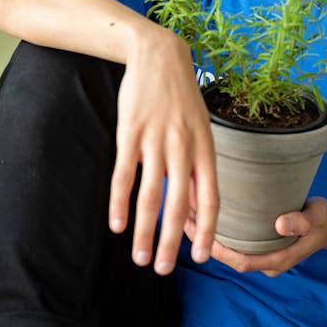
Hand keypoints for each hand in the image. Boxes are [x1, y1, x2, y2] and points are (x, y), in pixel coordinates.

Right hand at [108, 27, 218, 273]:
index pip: (211, 198)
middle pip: (179, 205)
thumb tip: (196, 203)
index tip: (200, 257)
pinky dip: (119, 203)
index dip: (207, 230)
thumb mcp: (200, 127)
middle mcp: (183, 148)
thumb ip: (197, 164)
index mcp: (205, 148)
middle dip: (172, 242)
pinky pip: (124, 175)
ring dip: (144, 232)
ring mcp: (156, 141)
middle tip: (164, 270)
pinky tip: (116, 225)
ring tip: (140, 258)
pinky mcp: (130, 134)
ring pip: (150, 196)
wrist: (159, 56)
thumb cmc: (181, 96)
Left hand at [185, 197, 326, 275]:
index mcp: (277, 260)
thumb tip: (278, 225)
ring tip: (189, 213)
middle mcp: (266, 260)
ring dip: (210, 235)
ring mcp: (263, 253)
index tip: (201, 234)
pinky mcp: (261, 243)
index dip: (219, 251)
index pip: (241, 262)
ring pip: (231, 250)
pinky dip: (221, 230)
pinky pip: (237, 242)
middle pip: (230, 257)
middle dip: (206, 241)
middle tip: (185, 218)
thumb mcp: (316, 217)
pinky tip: (208, 212)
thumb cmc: (323, 220)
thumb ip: (300, 222)